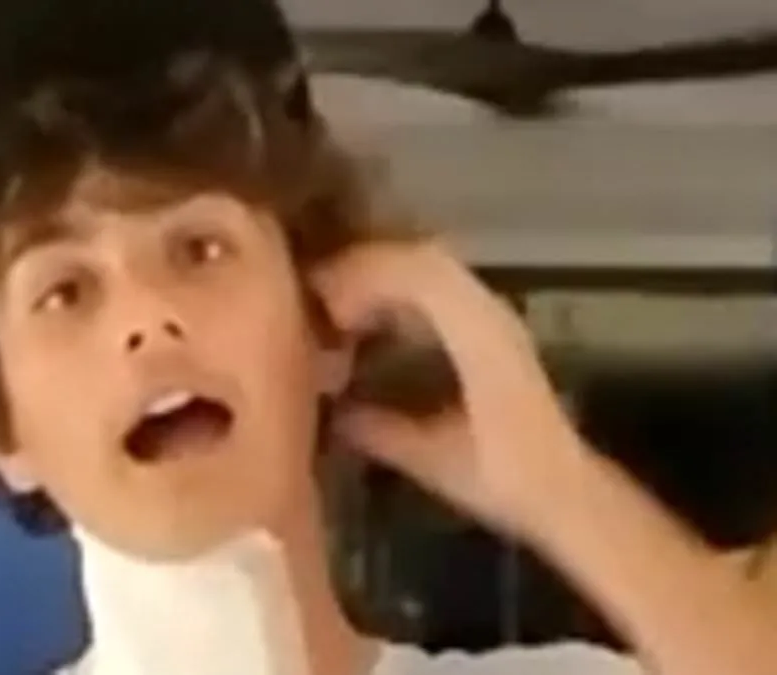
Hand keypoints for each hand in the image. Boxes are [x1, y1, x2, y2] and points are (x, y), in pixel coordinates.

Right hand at [311, 239, 590, 537]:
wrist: (568, 492)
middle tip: (316, 300)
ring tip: (335, 311)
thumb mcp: (434, 460)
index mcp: (479, 335)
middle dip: (361, 270)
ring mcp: (491, 318)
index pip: (417, 273)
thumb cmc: (505, 477)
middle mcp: (488, 313)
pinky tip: (368, 328)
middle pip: (419, 259)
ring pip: (428, 270)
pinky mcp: (488, 332)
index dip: (362, 276)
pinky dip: (395, 297)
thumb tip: (326, 411)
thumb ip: (380, 431)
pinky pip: (435, 292)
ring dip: (378, 280)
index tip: (321, 304)